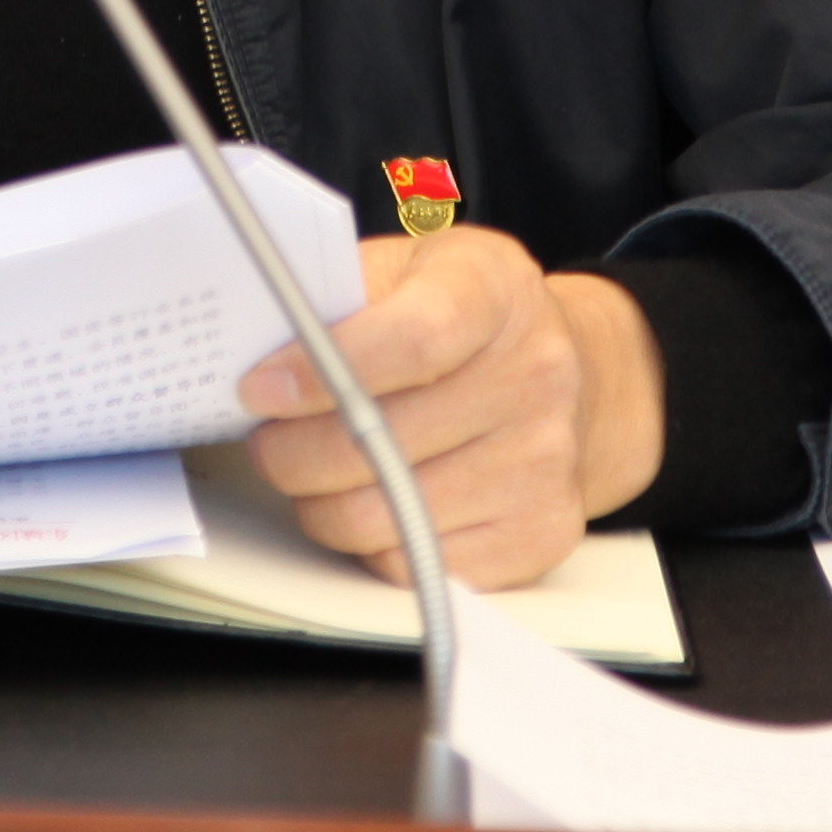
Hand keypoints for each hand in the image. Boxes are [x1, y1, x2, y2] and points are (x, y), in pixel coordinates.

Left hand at [235, 229, 665, 590]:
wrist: (571, 374)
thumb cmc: (465, 316)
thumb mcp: (409, 268)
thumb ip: (341, 297)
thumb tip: (260, 351)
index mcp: (496, 294)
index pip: (411, 340)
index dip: (321, 373)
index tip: (260, 389)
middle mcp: (535, 376)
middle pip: (381, 441)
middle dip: (291, 450)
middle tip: (268, 439)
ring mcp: (544, 462)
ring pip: (384, 516)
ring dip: (320, 502)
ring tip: (312, 470)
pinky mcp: (540, 532)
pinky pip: (414, 563)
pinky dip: (370, 541)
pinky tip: (372, 499)